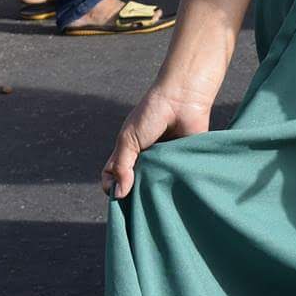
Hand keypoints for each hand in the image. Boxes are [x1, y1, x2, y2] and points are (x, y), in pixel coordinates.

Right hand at [102, 80, 214, 199]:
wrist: (182, 99)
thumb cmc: (152, 115)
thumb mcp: (129, 140)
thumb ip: (121, 167)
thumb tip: (117, 195)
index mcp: (129, 154)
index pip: (114, 178)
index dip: (112, 187)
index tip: (117, 194)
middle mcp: (146, 161)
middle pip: (135, 187)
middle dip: (135, 194)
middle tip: (139, 197)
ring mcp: (165, 163)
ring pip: (156, 187)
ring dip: (155, 190)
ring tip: (156, 189)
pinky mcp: (183, 163)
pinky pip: (177, 180)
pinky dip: (174, 185)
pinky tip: (173, 187)